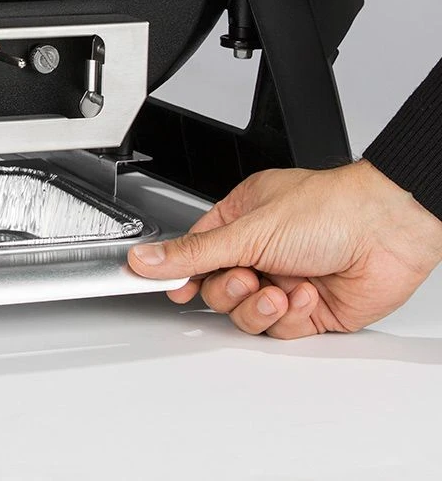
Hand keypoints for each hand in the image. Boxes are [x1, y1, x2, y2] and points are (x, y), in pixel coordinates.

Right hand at [128, 160, 441, 337]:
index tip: (174, 289)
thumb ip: (193, 253)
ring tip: (277, 288)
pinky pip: (280, 327)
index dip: (183, 274)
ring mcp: (285, 280)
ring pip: (246, 314)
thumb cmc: (330, 208)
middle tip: (246, 277)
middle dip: (229, 289)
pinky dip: (290, 314)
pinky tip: (306, 292)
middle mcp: (262, 251)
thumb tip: (145, 260)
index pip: (196, 252)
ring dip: (259, 305)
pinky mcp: (310, 310)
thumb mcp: (248, 230)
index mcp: (241, 220)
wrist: (389, 231)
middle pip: (217, 290)